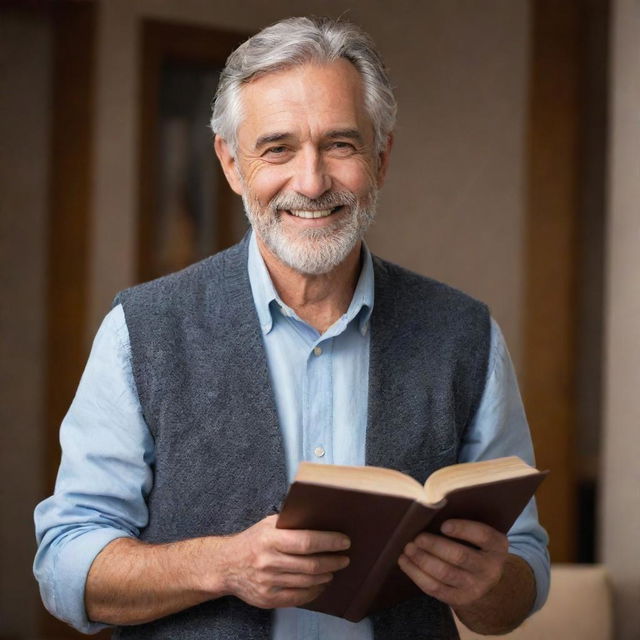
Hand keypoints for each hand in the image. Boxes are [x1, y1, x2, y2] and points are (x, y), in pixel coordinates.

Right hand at [217, 515, 350, 608]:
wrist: (225, 565)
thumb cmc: (252, 541)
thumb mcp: (267, 524)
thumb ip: (290, 522)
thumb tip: (320, 518)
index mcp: (270, 539)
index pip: (306, 542)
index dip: (329, 542)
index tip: (344, 541)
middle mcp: (268, 562)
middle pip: (310, 565)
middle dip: (333, 561)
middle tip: (344, 558)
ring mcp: (268, 583)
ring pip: (307, 582)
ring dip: (326, 576)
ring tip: (333, 569)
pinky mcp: (268, 599)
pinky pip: (299, 598)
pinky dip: (315, 591)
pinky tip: (320, 584)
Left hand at [398, 519, 507, 608]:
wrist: (487, 582)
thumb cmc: (476, 546)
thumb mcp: (480, 535)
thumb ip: (464, 523)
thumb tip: (431, 508)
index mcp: (497, 546)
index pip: (483, 536)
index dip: (463, 529)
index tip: (443, 525)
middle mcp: (490, 568)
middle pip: (460, 556)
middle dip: (435, 546)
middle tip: (417, 537)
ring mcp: (475, 587)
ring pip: (445, 573)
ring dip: (422, 560)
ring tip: (408, 548)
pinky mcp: (459, 599)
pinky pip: (435, 588)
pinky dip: (416, 574)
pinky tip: (405, 562)